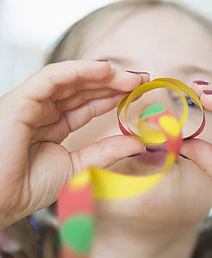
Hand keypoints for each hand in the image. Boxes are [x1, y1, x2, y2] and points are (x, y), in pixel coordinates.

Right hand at [0, 60, 147, 229]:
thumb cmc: (26, 188)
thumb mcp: (78, 168)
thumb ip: (106, 152)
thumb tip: (139, 143)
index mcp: (52, 125)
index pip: (88, 104)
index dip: (114, 96)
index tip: (141, 92)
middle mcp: (42, 110)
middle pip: (83, 88)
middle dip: (114, 82)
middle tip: (143, 80)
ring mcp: (32, 103)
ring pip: (71, 79)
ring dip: (103, 75)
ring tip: (131, 77)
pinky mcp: (22, 99)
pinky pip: (53, 77)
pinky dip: (79, 70)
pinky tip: (105, 70)